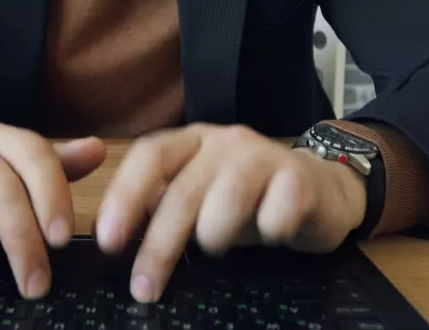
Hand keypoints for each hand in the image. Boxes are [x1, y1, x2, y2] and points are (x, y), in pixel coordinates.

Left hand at [95, 123, 367, 302]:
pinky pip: (278, 212)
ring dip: (214, 234)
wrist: (320, 189)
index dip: (124, 196)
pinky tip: (272, 235)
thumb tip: (113, 234)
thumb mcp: (200, 197)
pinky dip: (269, 231)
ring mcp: (263, 156)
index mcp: (190, 142)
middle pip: (183, 189)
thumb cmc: (248, 199)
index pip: (149, 157)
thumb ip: (161, 205)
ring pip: (227, 196)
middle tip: (143, 286)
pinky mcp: (301, 179)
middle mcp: (223, 141)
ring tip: (215, 247)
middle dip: (159, 243)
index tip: (107, 240)